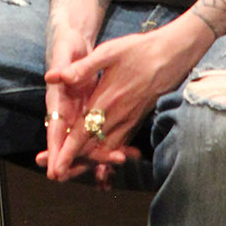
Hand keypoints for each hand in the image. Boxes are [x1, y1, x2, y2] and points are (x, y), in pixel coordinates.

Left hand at [38, 17, 203, 183]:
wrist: (173, 55)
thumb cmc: (138, 50)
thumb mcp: (107, 52)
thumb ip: (80, 68)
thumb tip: (52, 77)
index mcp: (106, 100)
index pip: (82, 133)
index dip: (67, 151)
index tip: (55, 167)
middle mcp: (118, 116)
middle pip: (93, 147)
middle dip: (73, 162)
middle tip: (56, 175)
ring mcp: (130, 120)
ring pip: (107, 149)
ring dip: (88, 161)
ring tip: (70, 171)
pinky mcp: (137, 121)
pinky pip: (120, 143)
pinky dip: (107, 155)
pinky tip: (99, 161)